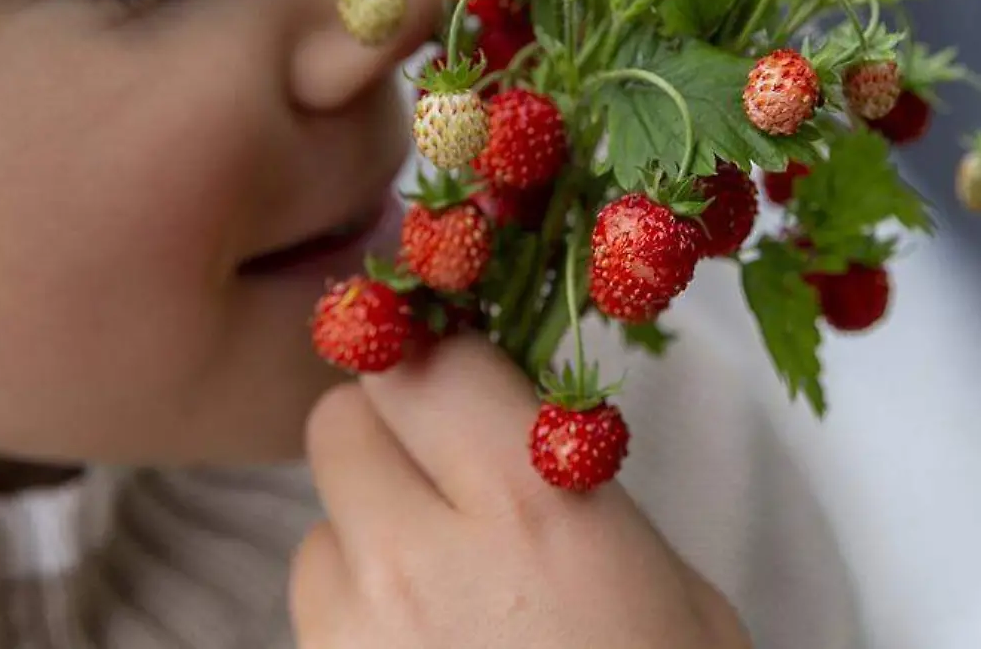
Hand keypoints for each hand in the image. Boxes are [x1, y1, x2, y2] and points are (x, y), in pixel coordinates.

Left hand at [289, 334, 752, 648]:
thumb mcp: (668, 588)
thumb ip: (574, 494)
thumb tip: (511, 438)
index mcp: (533, 502)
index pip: (427, 359)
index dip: (445, 367)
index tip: (468, 386)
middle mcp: (420, 554)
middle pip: (341, 422)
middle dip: (388, 437)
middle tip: (445, 479)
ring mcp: (355, 637)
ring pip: (316, 528)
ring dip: (363, 540)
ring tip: (444, 601)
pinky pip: (313, 620)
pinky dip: (354, 624)